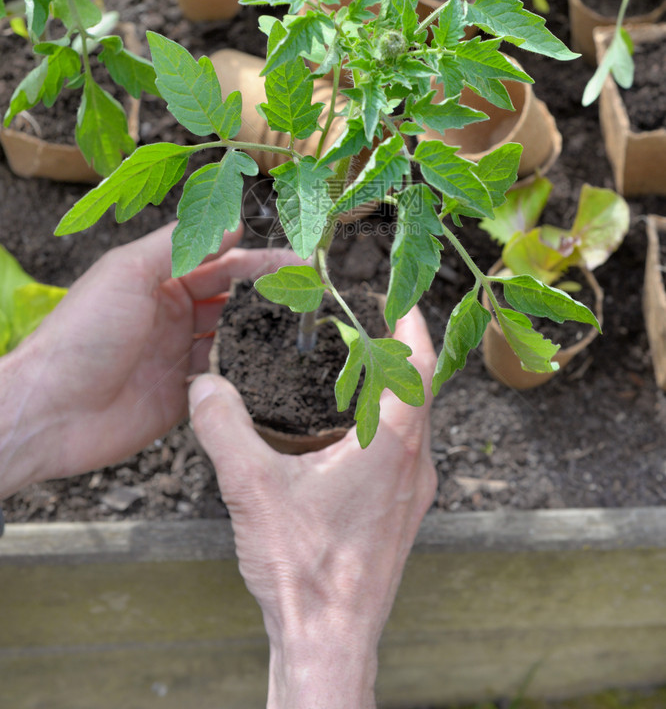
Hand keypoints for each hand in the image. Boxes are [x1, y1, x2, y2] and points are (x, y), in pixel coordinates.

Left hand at [0, 223, 297, 497]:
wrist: (51, 412)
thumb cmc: (84, 334)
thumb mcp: (129, 272)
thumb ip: (180, 245)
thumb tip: (231, 222)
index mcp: (158, 279)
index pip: (219, 261)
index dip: (259, 258)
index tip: (299, 258)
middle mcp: (172, 314)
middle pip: (231, 297)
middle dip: (268, 291)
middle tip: (312, 291)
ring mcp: (178, 356)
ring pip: (232, 337)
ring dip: (260, 332)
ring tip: (301, 327)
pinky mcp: (182, 396)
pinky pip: (222, 380)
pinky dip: (243, 373)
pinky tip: (270, 368)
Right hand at [189, 307, 436, 708]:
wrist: (330, 644)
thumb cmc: (304, 572)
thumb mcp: (252, 489)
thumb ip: (224, 428)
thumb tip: (203, 384)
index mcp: (391, 445)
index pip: (419, 364)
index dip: (412, 323)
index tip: (398, 296)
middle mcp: (414, 464)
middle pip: (420, 389)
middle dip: (396, 351)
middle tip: (365, 326)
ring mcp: (412, 493)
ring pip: (414, 423)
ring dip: (392, 390)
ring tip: (354, 370)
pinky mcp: (401, 516)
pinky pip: (403, 452)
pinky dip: (384, 425)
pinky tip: (343, 435)